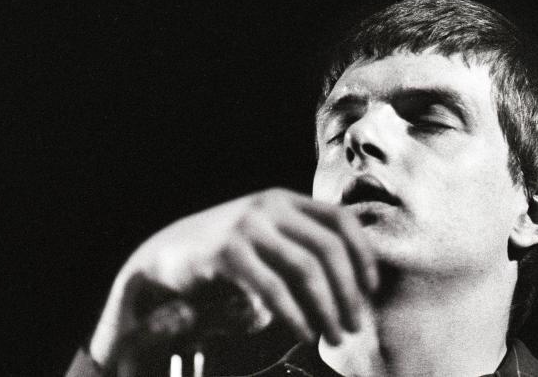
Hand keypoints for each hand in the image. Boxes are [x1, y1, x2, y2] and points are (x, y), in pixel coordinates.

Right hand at [88, 188, 378, 368]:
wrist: (165, 259)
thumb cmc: (227, 259)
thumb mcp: (269, 243)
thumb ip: (303, 254)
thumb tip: (351, 290)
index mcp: (286, 200)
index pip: (341, 220)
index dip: (364, 254)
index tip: (372, 290)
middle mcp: (270, 206)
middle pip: (329, 247)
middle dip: (349, 291)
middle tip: (357, 325)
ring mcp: (248, 225)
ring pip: (306, 268)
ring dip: (328, 308)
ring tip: (336, 336)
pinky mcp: (226, 252)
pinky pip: (272, 288)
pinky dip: (294, 315)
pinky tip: (304, 333)